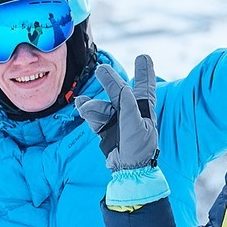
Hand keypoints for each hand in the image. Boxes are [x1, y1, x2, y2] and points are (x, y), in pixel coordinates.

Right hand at [75, 55, 160, 172]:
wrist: (128, 169)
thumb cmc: (138, 148)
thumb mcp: (137, 126)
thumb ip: (129, 107)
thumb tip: (125, 89)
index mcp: (144, 109)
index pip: (145, 86)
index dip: (144, 72)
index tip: (143, 57)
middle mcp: (130, 112)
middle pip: (119, 91)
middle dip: (110, 80)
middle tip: (101, 70)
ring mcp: (116, 120)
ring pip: (102, 106)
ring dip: (93, 105)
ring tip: (83, 105)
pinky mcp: (105, 129)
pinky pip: (94, 117)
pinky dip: (87, 113)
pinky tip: (81, 106)